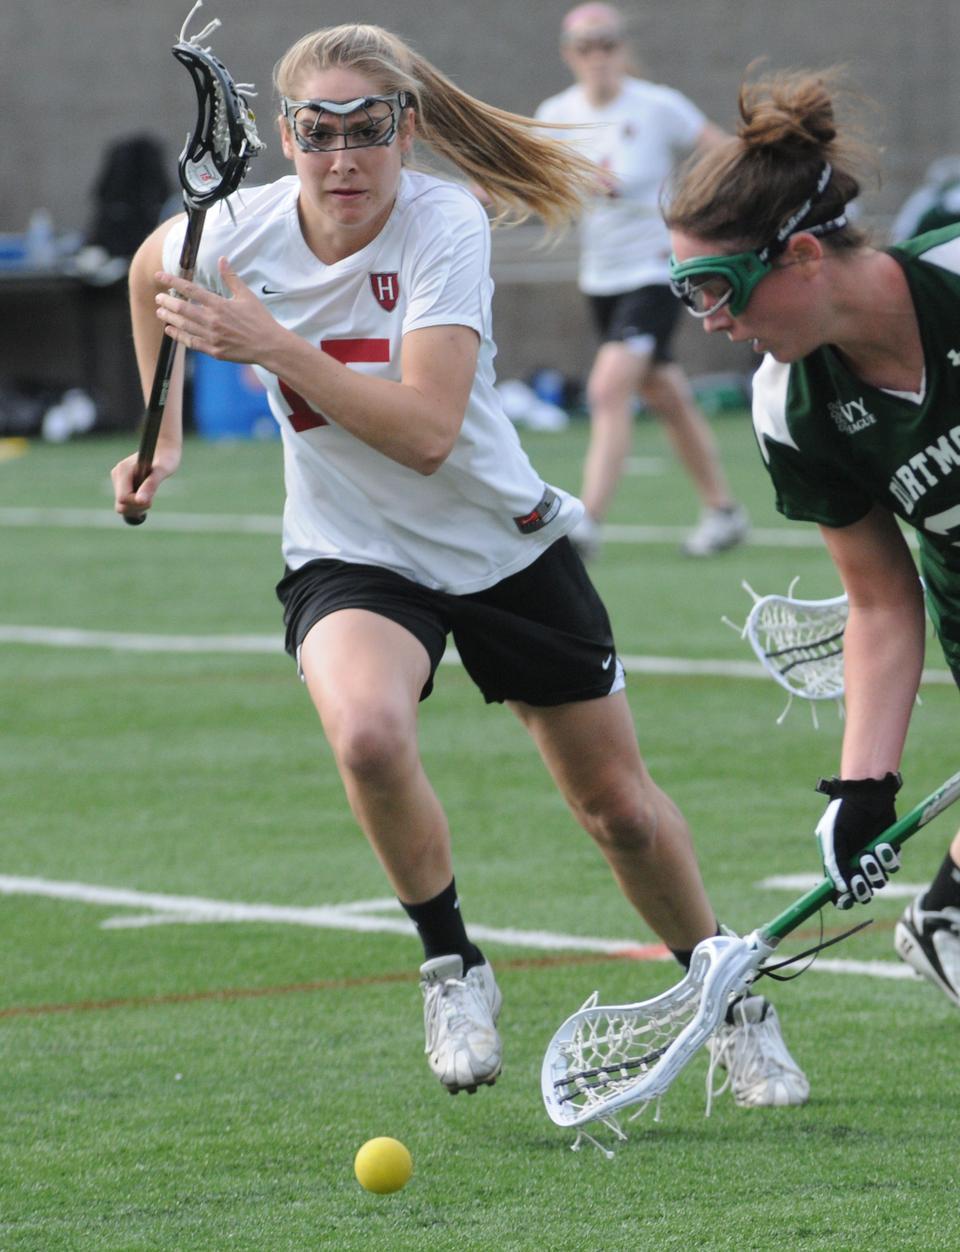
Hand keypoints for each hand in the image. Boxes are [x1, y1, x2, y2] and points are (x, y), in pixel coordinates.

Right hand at [110, 445, 178, 521]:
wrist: (164, 447)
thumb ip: (151, 485)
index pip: (123, 499)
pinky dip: (135, 504)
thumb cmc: (167, 457)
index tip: (151, 499)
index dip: (137, 504)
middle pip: (120, 505)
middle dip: (136, 508)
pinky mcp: (122, 482)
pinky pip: (124, 501)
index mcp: (123, 471)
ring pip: (121, 505)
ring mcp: (118, 479)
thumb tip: (140, 501)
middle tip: (151, 499)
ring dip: (136, 507)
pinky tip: (145, 496)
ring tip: (149, 496)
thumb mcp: (163, 471)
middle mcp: (117, 475)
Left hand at [154, 257, 283, 364]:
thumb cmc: (260, 320)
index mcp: (219, 304)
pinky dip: (179, 336)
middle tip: (158, 298)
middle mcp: (212, 320)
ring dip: (169, 318)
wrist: (269, 346)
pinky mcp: (214, 351)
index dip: (172, 281)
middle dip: (166, 302)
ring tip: (160, 312)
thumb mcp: (247, 295)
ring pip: (183, 325)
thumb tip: (222, 259)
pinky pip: (191, 342)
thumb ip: (231, 278)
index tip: (159, 276)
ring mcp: (212, 337)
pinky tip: (170, 331)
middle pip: (182, 308)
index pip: (190, 289)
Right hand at [814, 773, 901, 908]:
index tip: (846, 900)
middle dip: (861, 889)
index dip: (842, 900)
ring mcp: (872, 858)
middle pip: (861, 892)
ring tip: (870, 853)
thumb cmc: (843, 813)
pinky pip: (893, 866)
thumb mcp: (832, 837)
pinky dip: (888, 859)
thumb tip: (841, 890)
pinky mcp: (889, 851)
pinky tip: (883, 844)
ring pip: (879, 881)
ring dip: (875, 871)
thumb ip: (835, 864)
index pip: (838, 891)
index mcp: (837, 863)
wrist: (866, 794)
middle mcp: (855, 864)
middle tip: (860, 879)